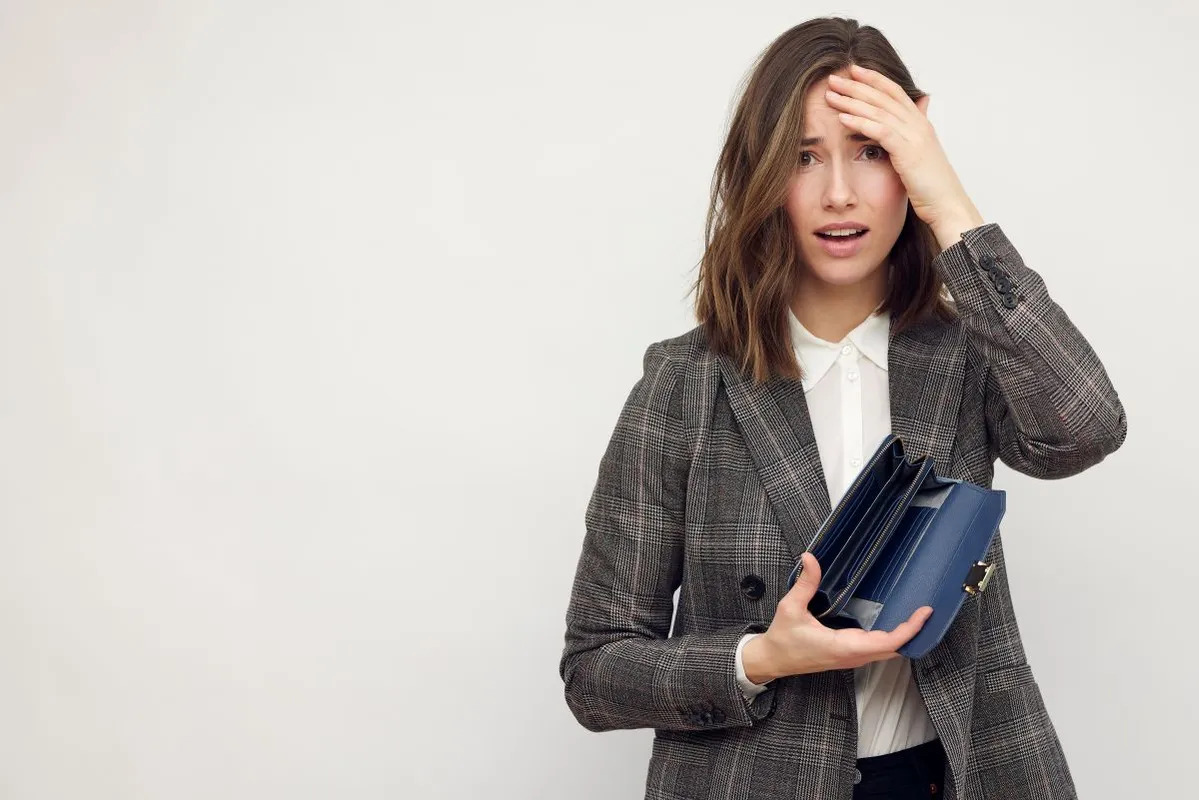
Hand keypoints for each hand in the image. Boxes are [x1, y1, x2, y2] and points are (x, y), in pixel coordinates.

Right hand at [742, 551, 932, 681]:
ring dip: (904, 635)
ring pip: (887, 651)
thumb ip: (805, 583)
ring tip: (917, 614)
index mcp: (842, 647)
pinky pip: (878, 649)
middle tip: (927, 609)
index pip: (886, 643)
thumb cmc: (782, 638)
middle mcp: (852, 656)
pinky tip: (896, 623)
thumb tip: (811, 558)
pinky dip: (892, 638)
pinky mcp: (849, 655)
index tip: (923, 613)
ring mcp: (852, 658)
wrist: (773, 660)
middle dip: (913, 631)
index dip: (908, 629)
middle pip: (894, 649)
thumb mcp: (791, 608)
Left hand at [824, 64, 982, 235]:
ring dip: (852, 101)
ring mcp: (914, 136)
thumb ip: (910, 137)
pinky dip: (860, 122)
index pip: (895, 92)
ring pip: (879, 110)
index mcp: (920, 123)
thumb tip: (905, 126)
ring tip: (831, 95)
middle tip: (833, 78)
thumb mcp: (919, 156)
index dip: (874, 79)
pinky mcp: (908, 151)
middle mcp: (918, 124)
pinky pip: (880, 131)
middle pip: (883, 96)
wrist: (947, 204)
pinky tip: (842, 118)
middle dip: (857, 85)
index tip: (853, 71)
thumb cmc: (931, 186)